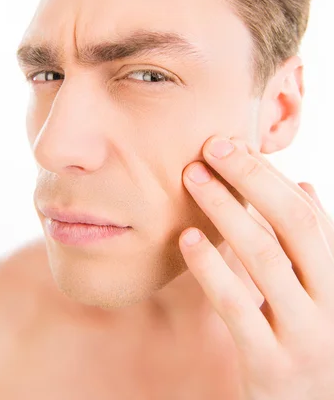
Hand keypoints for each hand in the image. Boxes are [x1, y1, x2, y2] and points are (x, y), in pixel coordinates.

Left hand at [179, 136, 333, 399]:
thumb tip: (303, 184)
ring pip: (264, 257)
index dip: (267, 174)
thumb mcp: (318, 289)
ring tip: (193, 178)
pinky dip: (211, 267)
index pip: (305, 212)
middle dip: (250, 178)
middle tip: (210, 147)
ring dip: (226, 211)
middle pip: (292, 224)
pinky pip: (237, 306)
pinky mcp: (271, 364)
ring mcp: (304, 334)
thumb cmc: (307, 339)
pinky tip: (187, 238)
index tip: (231, 142)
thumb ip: (312, 240)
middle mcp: (331, 300)